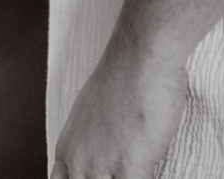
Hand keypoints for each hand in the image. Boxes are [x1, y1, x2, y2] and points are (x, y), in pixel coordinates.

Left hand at [52, 41, 185, 178]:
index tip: (104, 176)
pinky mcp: (129, 167)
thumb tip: (104, 151)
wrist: (139, 56)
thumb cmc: (123, 78)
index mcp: (67, 149)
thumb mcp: (91, 112)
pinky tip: (156, 171)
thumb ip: (90, 141)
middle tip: (120, 173)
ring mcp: (101, 167)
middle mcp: (78, 162)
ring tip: (140, 171)